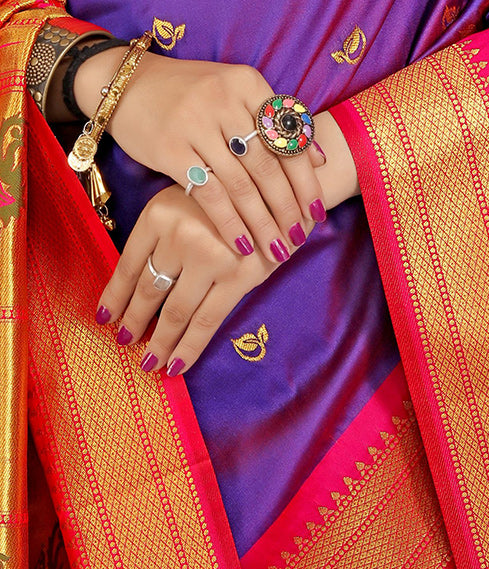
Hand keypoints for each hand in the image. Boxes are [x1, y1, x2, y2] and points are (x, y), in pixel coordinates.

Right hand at [74, 50, 327, 260]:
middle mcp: (225, 100)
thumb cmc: (190, 96)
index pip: (288, 140)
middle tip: (299, 239)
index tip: (318, 213)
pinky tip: (242, 245)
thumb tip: (320, 158)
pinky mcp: (171, 148)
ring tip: (276, 250)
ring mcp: (196, 123)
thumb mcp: (234, 95)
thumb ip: (274, 123)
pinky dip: (229, 223)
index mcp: (248, 84)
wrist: (126, 85)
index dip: (306, 182)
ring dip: (262, 224)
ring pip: (242, 186)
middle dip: (287, 210)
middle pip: (268, 167)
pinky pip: (209, 195)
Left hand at [97, 184, 308, 373]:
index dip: (115, 295)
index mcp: (159, 213)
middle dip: (133, 322)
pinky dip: (188, 347)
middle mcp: (178, 235)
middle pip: (148, 290)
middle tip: (123, 343)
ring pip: (174, 312)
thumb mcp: (187, 201)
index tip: (104, 317)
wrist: (282, 180)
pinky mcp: (237, 277)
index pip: (129, 264)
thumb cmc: (231, 194)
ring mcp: (208, 258)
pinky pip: (206, 321)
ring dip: (158, 343)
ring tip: (147, 364)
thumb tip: (141, 284)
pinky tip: (175, 366)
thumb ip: (165, 233)